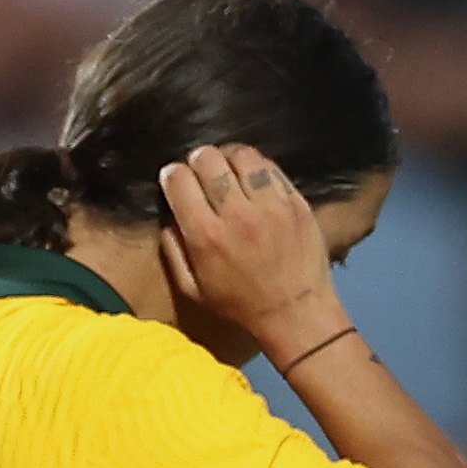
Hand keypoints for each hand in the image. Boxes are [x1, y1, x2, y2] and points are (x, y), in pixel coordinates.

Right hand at [158, 143, 343, 357]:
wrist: (297, 312)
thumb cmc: (241, 304)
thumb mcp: (192, 288)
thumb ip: (173, 249)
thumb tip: (168, 216)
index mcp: (205, 235)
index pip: (178, 179)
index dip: (172, 174)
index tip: (176, 179)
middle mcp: (237, 215)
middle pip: (208, 158)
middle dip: (198, 160)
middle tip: (202, 170)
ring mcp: (271, 206)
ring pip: (243, 155)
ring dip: (230, 157)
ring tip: (229, 169)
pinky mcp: (297, 204)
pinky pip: (272, 168)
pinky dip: (258, 167)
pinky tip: (254, 178)